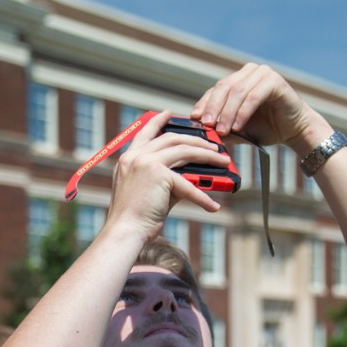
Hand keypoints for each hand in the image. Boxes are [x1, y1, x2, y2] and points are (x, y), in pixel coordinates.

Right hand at [104, 111, 226, 241]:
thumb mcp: (147, 191)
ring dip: (207, 155)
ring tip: (222, 160)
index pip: (145, 132)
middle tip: (212, 144)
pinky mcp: (159, 175)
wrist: (125, 232)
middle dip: (196, 140)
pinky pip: (188, 184)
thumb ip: (166, 179)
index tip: (169, 113)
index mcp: (128, 159)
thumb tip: (193, 177)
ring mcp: (146, 163)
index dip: (158, 121)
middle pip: (172, 139)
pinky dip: (202, 197)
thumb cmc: (134, 218)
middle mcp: (136, 156)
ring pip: (185, 151)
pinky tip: (213, 206)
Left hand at [190, 63, 331, 152]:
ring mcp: (262, 74)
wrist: (295, 131)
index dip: (204, 104)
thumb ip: (221, 127)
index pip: (216, 90)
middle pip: (224, 87)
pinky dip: (243, 113)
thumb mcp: (238, 129)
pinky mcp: (274, 81)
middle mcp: (249, 72)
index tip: (195, 119)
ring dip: (227, 113)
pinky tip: (237, 127)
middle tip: (207, 126)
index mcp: (239, 79)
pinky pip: (253, 96)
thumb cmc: (267, 129)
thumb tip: (201, 130)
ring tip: (221, 131)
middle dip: (213, 108)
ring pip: (237, 92)